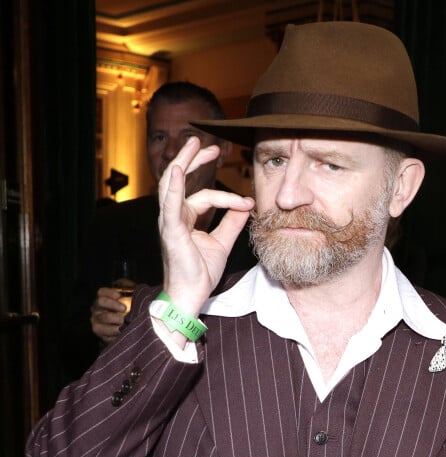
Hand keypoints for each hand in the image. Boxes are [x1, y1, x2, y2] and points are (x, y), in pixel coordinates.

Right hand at [90, 286, 128, 343]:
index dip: (109, 292)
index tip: (119, 295)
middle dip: (112, 305)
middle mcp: (97, 309)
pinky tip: (123, 332)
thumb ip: (130, 289)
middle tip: (124, 308)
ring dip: (116, 321)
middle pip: (100, 303)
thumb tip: (133, 286)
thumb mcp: (130, 296)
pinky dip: (115, 333)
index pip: (101, 292)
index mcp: (103, 298)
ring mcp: (96, 321)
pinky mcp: (100, 334)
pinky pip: (105, 333)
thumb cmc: (129, 309)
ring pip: (103, 319)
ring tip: (126, 322)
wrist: (128, 328)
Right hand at [158, 136, 253, 329]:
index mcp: (185, 220)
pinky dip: (173, 186)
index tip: (249, 202)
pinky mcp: (171, 232)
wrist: (190, 295)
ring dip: (184, 162)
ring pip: (173, 186)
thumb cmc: (200, 273)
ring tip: (193, 144)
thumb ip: (232, 223)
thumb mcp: (222, 243)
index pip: (205, 197)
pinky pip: (170, 205)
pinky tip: (177, 170)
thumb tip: (246, 206)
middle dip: (194, 160)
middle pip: (181, 181)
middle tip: (211, 146)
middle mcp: (174, 217)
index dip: (228, 197)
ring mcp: (170, 223)